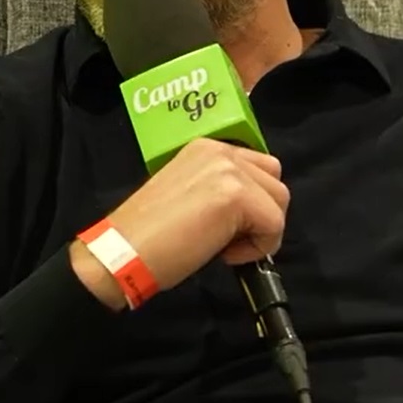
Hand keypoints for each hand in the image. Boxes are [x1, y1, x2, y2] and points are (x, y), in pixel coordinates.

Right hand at [73, 139, 287, 309]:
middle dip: (262, 216)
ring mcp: (229, 170)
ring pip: (279, 203)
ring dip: (261, 231)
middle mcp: (220, 150)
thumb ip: (220, 189)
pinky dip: (257, 248)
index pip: (259, 167)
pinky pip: (274, 226)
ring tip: (224, 246)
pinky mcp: (236, 195)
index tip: (225, 227)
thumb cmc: (149, 236)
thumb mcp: (189, 196)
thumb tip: (252, 209)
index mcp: (206, 147)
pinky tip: (223, 254)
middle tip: (226, 238)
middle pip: (276, 182)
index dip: (252, 202)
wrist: (123, 252)